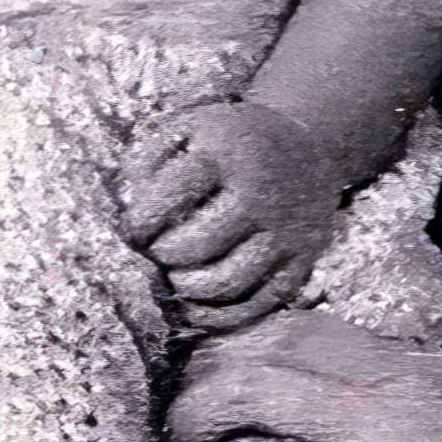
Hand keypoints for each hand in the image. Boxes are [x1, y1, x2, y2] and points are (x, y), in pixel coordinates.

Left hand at [117, 95, 343, 332]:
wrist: (311, 144)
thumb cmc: (233, 140)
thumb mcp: (190, 126)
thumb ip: (149, 159)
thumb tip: (129, 209)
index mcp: (227, 156)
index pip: (170, 197)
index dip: (140, 223)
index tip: (133, 231)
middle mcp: (261, 195)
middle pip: (198, 246)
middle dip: (163, 257)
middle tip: (154, 255)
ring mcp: (287, 231)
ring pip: (229, 281)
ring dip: (190, 289)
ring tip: (176, 278)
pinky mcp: (304, 258)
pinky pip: (263, 302)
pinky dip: (225, 315)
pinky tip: (200, 307)